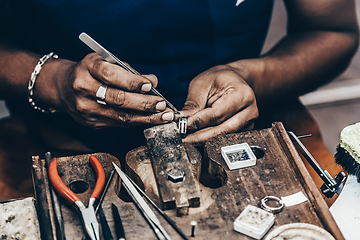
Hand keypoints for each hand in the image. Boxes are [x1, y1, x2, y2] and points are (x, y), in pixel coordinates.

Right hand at [56, 53, 174, 127]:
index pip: (111, 75)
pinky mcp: (91, 123)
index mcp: (87, 69)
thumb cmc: (89, 71)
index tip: (150, 85)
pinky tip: (150, 120)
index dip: (133, 81)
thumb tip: (152, 81)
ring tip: (162, 116)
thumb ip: (128, 71)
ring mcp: (86, 109)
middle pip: (118, 99)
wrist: (62, 87)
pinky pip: (118, 124)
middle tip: (162, 104)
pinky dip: (137, 122)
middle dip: (144, 103)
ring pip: (120, 116)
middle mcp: (83, 89)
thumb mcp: (104, 62)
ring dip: (145, 117)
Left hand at [180, 65, 257, 143]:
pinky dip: (211, 140)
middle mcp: (250, 111)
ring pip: (223, 138)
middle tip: (183, 139)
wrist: (233, 79)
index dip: (199, 122)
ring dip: (204, 140)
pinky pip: (226, 139)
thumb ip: (193, 104)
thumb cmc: (218, 79)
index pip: (217, 115)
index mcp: (242, 95)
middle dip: (200, 137)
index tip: (183, 127)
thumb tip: (181, 120)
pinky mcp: (245, 131)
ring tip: (188, 139)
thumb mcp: (201, 85)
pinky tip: (198, 138)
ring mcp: (249, 123)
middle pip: (222, 131)